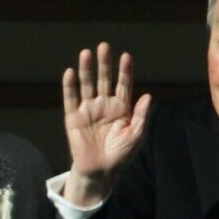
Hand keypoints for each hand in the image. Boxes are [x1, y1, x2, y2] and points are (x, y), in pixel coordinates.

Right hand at [61, 41, 151, 205]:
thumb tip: (148, 96)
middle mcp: (104, 105)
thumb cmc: (120, 156)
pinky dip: (70, 86)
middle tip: (104, 46)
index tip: (126, 56)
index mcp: (120, 108)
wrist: (100, 172)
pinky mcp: (73, 118)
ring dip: (87, 70)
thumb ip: (140, 116)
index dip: (124, 71)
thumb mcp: (135, 136)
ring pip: (87, 85)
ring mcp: (88, 110)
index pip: (123, 85)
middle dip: (104, 64)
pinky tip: (70, 72)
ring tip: (86, 53)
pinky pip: (71, 99)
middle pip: (104, 80)